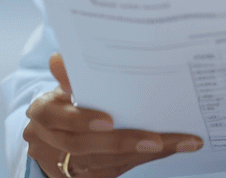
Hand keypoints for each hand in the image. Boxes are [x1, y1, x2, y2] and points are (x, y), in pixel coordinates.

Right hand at [24, 53, 203, 177]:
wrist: (52, 138)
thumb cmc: (63, 104)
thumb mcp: (62, 86)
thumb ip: (67, 76)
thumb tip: (59, 59)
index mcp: (45, 116)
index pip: (61, 120)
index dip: (82, 121)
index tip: (108, 121)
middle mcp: (56, 143)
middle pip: (87, 147)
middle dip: (124, 142)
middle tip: (156, 140)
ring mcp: (72, 164)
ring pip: (108, 162)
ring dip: (145, 152)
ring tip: (180, 142)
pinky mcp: (92, 175)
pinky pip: (121, 167)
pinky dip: (147, 157)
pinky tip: (174, 147)